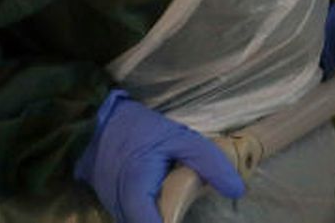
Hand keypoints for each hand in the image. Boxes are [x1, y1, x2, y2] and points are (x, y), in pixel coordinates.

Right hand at [73, 89, 243, 222]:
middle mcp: (120, 209)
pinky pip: (133, 217)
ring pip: (140, 222)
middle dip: (171, 219)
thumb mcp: (180, 139)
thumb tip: (237, 190)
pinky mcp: (111, 205)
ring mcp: (113, 209)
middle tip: (187, 203)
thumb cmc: (140, 129)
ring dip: (161, 216)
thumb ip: (210, 163)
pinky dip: (150, 213)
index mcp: (136, 195)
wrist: (97, 121)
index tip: (189, 216)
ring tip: (178, 201)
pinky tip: (163, 200)